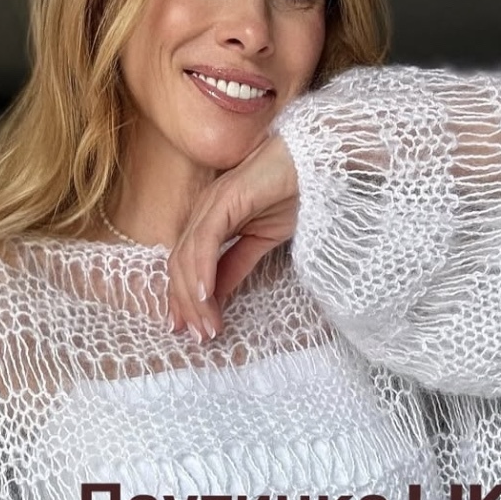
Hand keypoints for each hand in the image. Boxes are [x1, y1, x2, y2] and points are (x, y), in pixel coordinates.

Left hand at [167, 133, 298, 341]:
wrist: (320, 162)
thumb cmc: (295, 192)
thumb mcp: (262, 240)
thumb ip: (237, 265)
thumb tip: (217, 296)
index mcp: (209, 221)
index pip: (185, 266)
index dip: (184, 299)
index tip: (194, 330)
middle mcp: (203, 212)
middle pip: (180, 266)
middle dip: (187, 306)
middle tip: (201, 337)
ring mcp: (211, 204)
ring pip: (187, 258)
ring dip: (195, 298)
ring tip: (207, 327)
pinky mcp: (225, 199)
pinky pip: (206, 241)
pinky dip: (202, 271)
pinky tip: (206, 296)